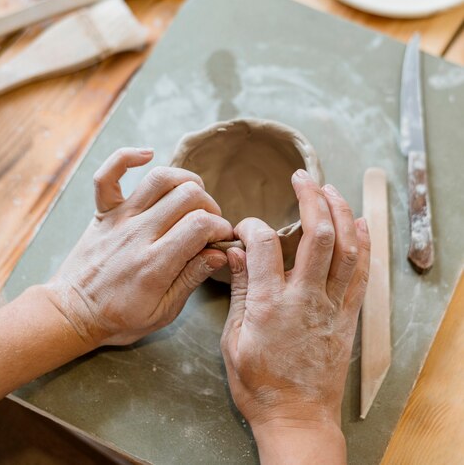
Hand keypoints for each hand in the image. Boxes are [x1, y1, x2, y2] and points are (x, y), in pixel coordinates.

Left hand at [43, 147, 232, 347]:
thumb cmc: (118, 318)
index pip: (200, 226)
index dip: (220, 227)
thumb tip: (219, 253)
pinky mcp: (104, 212)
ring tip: (194, 197)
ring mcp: (119, 219)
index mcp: (155, 264)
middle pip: (187, 196)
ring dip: (186, 180)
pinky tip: (147, 154)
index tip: (222, 237)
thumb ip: (191, 279)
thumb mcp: (163, 313)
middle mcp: (138, 234)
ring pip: (159, 178)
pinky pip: (108, 175)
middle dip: (210, 206)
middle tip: (210, 223)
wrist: (72, 314)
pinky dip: (126, 157)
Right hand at [220, 170, 369, 463]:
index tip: (244, 227)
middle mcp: (304, 298)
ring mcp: (331, 306)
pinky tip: (360, 223)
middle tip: (302, 177)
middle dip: (311, 198)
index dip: (252, 225)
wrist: (298, 420)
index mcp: (268, 304)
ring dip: (340, 213)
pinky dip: (364, 244)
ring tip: (331, 189)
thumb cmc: (259, 385)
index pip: (263, 244)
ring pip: (345, 248)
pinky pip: (361, 273)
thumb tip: (235, 252)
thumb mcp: (233, 341)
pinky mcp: (347, 316)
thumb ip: (239, 291)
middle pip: (316, 235)